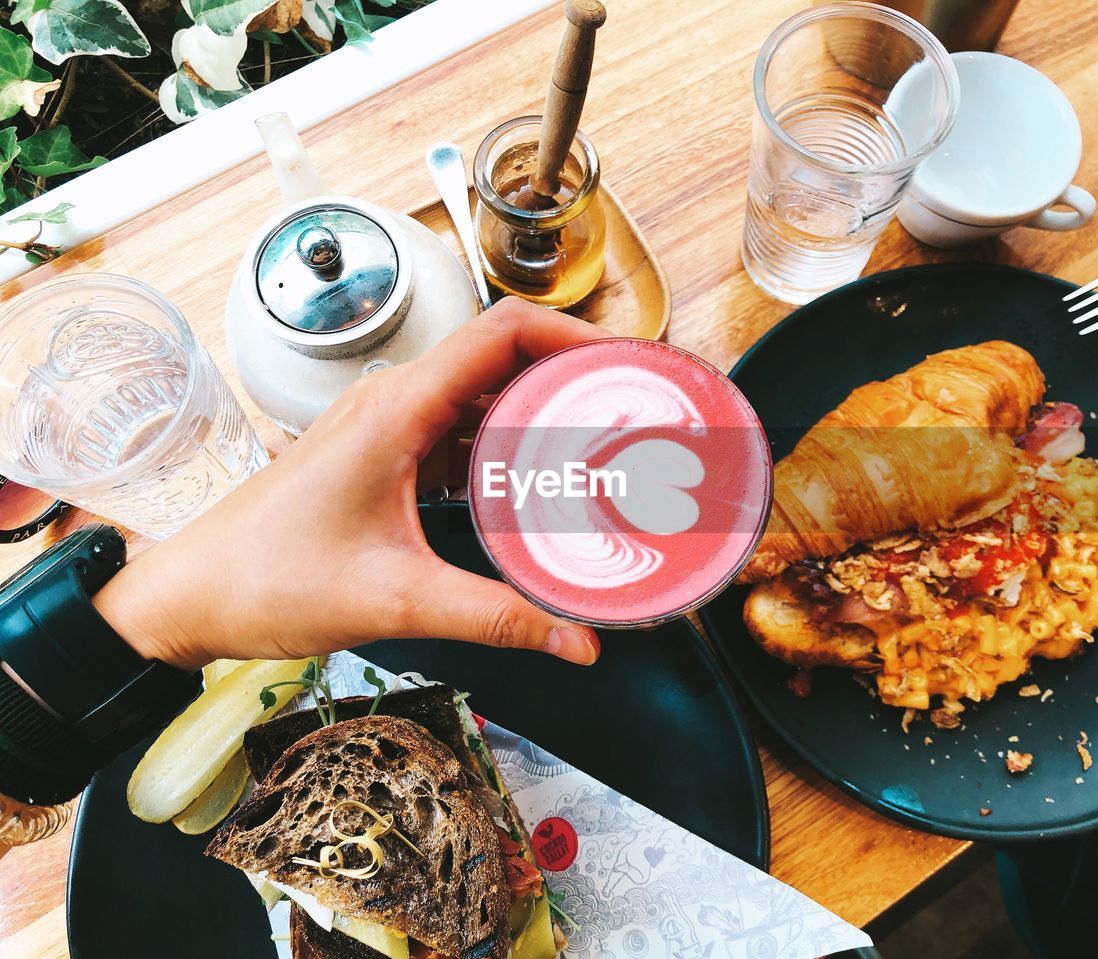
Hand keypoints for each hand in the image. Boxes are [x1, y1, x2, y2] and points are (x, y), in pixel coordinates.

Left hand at [92, 298, 607, 670]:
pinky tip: (539, 476)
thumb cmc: (267, 580)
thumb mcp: (395, 601)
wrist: (190, 594)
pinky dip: (506, 438)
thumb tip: (576, 642)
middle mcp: (394, 401)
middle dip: (575, 372)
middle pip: (503, 354)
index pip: (503, 333)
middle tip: (635, 406)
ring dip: (542, 405)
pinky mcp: (382, 452)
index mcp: (397, 410)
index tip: (630, 363)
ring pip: (482, 389)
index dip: (576, 337)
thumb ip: (494, 618)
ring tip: (604, 437)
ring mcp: (386, 424)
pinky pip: (459, 424)